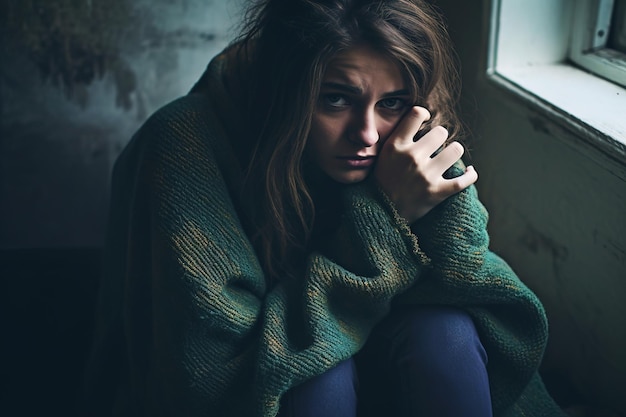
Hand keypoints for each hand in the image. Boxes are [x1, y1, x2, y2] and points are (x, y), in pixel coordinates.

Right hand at [374, 106, 477, 223]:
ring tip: (447, 158)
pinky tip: (469, 172)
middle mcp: (412, 158)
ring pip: (456, 150)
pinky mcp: (437, 192)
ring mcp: (426, 175)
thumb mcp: (382, 156)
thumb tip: (420, 119)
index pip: (416, 113)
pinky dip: (470, 175)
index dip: (423, 114)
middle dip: (440, 138)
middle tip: (435, 147)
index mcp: (395, 146)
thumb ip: (399, 138)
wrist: (381, 215)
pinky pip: (464, 179)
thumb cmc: (381, 183)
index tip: (424, 121)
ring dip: (453, 153)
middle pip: (441, 132)